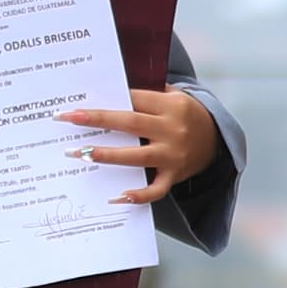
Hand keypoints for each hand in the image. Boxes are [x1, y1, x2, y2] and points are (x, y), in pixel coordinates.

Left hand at [63, 89, 221, 205]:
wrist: (217, 139)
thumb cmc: (185, 115)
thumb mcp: (174, 96)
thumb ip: (148, 94)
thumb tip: (109, 90)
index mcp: (171, 106)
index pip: (134, 99)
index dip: (107, 100)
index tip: (80, 103)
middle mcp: (172, 130)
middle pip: (130, 123)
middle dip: (97, 120)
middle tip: (69, 118)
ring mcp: (173, 155)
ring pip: (136, 156)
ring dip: (106, 155)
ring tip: (79, 154)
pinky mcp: (174, 176)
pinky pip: (156, 190)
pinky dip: (138, 195)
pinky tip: (117, 196)